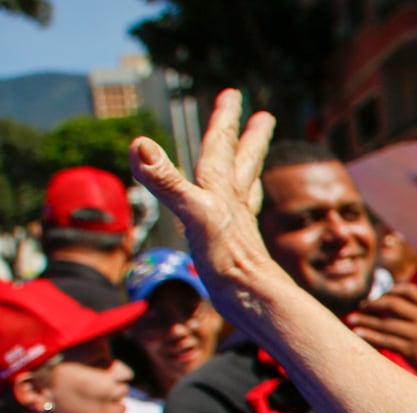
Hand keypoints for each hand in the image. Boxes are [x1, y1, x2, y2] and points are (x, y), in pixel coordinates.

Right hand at [127, 90, 282, 333]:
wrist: (253, 301)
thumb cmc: (227, 258)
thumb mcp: (191, 212)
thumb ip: (166, 180)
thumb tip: (138, 145)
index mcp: (219, 190)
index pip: (221, 146)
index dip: (225, 119)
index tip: (235, 94)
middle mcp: (231, 204)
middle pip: (243, 162)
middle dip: (249, 138)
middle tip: (265, 116)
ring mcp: (236, 226)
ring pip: (245, 187)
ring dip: (247, 169)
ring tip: (253, 158)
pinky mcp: (236, 250)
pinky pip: (239, 219)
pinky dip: (239, 208)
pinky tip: (237, 215)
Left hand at [346, 284, 416, 379]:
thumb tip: (393, 305)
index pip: (411, 290)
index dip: (392, 289)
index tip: (380, 295)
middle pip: (394, 304)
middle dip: (374, 303)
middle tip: (362, 306)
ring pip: (386, 323)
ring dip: (366, 320)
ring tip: (352, 319)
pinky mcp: (413, 351)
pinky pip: (386, 341)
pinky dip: (369, 336)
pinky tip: (358, 334)